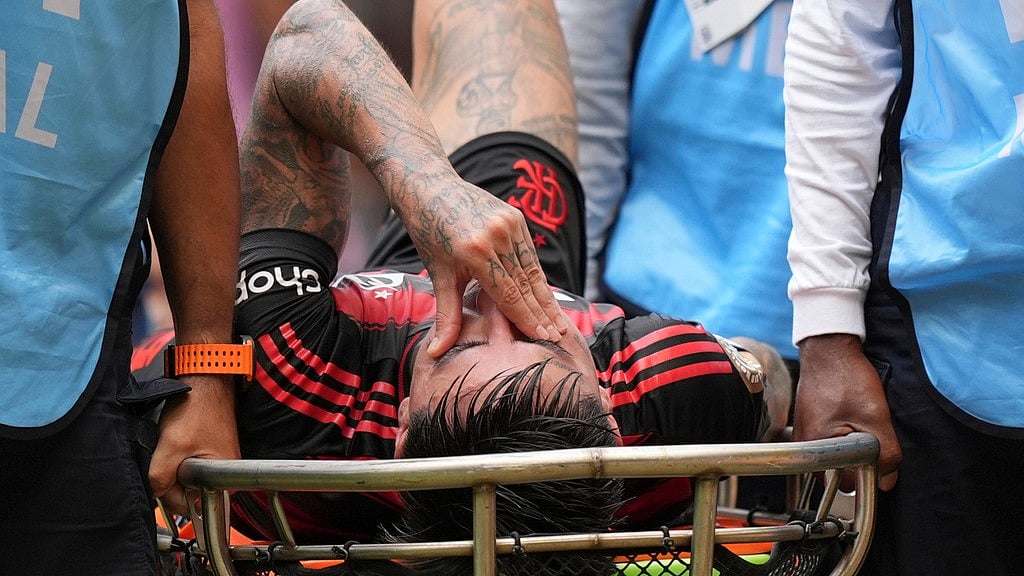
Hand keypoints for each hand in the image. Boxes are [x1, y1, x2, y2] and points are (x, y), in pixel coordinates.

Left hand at [149, 375, 239, 514]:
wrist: (205, 383)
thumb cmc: (198, 409)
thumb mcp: (172, 446)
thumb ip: (159, 477)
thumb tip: (153, 492)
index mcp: (225, 482)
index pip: (187, 505)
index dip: (169, 490)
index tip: (166, 470)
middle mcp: (224, 478)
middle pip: (185, 492)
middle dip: (170, 476)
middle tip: (170, 452)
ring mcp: (216, 465)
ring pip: (182, 478)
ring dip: (171, 465)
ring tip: (175, 443)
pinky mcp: (208, 455)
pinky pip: (185, 466)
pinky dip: (175, 457)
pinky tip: (177, 442)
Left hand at [406, 178, 568, 356]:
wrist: (430, 188)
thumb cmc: (430, 233)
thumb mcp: (438, 276)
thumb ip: (447, 315)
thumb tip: (436, 353)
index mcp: (476, 253)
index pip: (510, 295)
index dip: (529, 319)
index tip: (544, 339)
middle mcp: (497, 237)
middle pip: (527, 284)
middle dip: (543, 314)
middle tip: (559, 338)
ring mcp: (509, 224)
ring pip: (533, 270)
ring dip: (546, 298)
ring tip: (559, 322)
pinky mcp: (516, 217)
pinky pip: (530, 254)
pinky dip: (539, 277)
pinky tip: (547, 296)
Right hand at [793, 334, 901, 490]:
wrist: (829, 348)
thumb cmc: (846, 377)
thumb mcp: (876, 418)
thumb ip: (885, 454)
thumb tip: (886, 482)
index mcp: (815, 447)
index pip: (845, 484)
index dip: (868, 474)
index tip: (879, 460)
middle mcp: (803, 443)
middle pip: (837, 473)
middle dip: (857, 463)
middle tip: (872, 440)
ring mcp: (803, 432)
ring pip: (834, 456)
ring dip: (850, 449)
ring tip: (861, 425)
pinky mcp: (807, 421)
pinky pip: (827, 442)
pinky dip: (842, 436)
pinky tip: (851, 418)